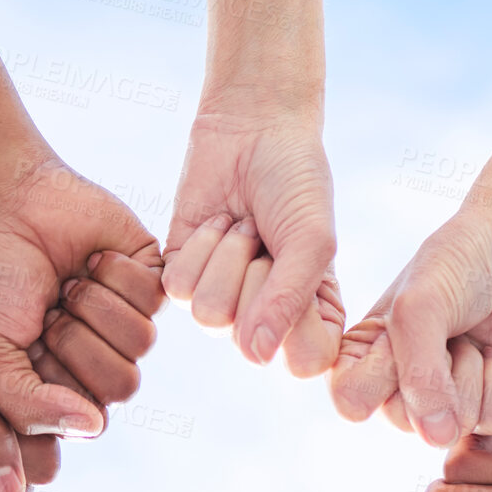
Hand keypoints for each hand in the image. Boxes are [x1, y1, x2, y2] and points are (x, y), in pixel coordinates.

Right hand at [0, 148, 164, 436]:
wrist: (5, 207)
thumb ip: (26, 408)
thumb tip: (94, 426)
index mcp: (69, 390)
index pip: (90, 418)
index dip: (56, 380)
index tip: (26, 345)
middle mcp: (106, 362)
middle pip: (124, 386)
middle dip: (76, 342)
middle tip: (49, 312)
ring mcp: (131, 322)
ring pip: (142, 342)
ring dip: (93, 305)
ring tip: (67, 283)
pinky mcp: (153, 282)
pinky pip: (153, 298)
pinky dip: (113, 273)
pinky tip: (91, 258)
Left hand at [162, 108, 342, 375]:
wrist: (253, 128)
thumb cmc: (296, 183)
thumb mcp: (312, 240)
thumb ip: (290, 301)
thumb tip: (256, 356)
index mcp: (309, 322)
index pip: (302, 363)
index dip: (301, 322)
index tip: (310, 277)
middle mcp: (262, 323)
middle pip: (247, 340)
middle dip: (260, 275)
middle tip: (269, 239)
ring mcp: (220, 304)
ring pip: (210, 315)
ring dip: (229, 257)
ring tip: (243, 229)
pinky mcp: (181, 279)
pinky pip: (179, 288)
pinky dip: (201, 245)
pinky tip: (217, 224)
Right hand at [332, 197, 491, 445]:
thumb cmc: (456, 265)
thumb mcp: (419, 308)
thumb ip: (418, 375)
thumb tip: (438, 438)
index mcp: (360, 360)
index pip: (351, 402)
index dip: (382, 371)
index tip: (398, 330)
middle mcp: (395, 389)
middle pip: (406, 422)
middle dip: (436, 372)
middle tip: (446, 331)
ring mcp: (441, 402)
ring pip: (453, 425)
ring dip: (471, 374)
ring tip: (470, 338)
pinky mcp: (483, 406)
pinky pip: (491, 421)